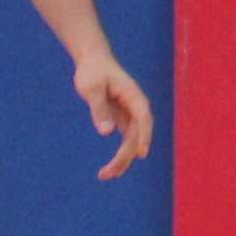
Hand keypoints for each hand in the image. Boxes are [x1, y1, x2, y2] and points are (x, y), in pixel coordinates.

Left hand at [79, 48, 157, 178]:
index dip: (144, 136)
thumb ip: (99, 109)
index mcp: (133, 96)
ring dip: (123, 158)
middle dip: (125, 155)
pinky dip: (120, 153)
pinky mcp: (122, 117)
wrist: (92, 61)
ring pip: (132, 140)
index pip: (143, 118)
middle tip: (108, 174)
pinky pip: (126, 139)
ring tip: (106, 175)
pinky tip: (111, 168)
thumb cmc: (92, 71)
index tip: (141, 154)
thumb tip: (106, 133)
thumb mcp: (92, 88)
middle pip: (136, 134)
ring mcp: (130, 113)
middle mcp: (135, 106)